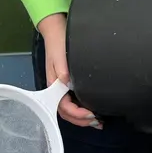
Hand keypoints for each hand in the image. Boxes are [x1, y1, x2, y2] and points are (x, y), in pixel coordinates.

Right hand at [38, 13, 97, 128]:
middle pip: (66, 113)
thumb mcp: (59, 56)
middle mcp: (57, 90)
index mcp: (53, 85)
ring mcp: (63, 88)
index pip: (63, 106)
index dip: (77, 113)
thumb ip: (62, 70)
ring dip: (82, 119)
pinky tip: (94, 112)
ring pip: (70, 110)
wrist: (57, 30)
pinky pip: (74, 102)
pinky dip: (83, 111)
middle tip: (97, 122)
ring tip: (98, 122)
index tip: (91, 114)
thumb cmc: (58, 44)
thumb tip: (67, 83)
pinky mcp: (69, 85)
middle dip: (81, 121)